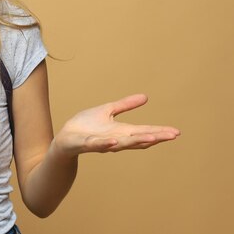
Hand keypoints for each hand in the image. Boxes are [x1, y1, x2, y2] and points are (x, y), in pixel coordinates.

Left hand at [54, 94, 180, 157]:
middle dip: (155, 137)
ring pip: (121, 144)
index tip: (176, 132)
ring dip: (136, 141)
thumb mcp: (108, 110)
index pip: (144, 132)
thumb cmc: (86, 126)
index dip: (159, 132)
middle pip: (138, 139)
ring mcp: (102, 143)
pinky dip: (106, 144)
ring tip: (152, 139)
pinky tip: (114, 142)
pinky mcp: (86, 143)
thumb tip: (145, 97)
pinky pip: (97, 144)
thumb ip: (125, 105)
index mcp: (121, 131)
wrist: (65, 137)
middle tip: (172, 136)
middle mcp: (115, 139)